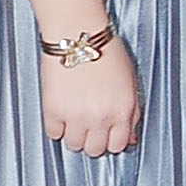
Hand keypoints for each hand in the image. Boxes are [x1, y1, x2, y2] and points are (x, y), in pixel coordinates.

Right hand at [40, 42, 141, 157]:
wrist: (78, 35)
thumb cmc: (106, 52)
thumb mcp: (130, 82)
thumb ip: (132, 112)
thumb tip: (131, 138)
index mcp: (122, 110)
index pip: (119, 145)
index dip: (112, 139)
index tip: (106, 132)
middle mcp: (101, 118)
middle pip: (95, 150)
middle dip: (93, 139)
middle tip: (89, 124)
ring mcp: (76, 116)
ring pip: (74, 145)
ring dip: (74, 134)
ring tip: (74, 116)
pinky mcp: (53, 111)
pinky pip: (53, 134)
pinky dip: (56, 126)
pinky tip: (61, 111)